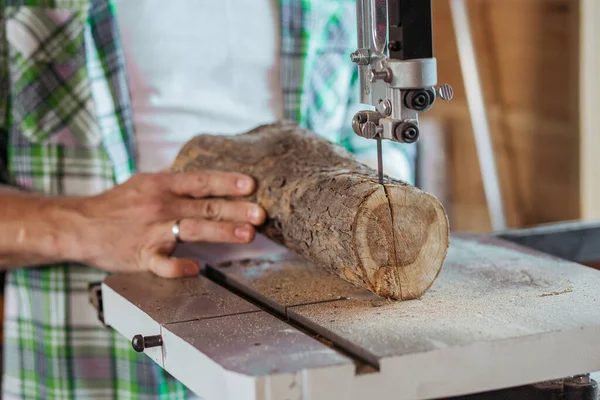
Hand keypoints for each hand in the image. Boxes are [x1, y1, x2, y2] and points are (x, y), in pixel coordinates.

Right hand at [66, 171, 265, 277]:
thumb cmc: (116, 204)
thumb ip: (173, 180)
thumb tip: (202, 174)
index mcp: (161, 185)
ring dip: (221, 232)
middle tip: (261, 214)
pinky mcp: (141, 255)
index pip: (200, 181)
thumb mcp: (143, 182)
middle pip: (204, 206)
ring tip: (247, 235)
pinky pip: (162, 263)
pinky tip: (195, 268)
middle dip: (235, 209)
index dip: (226, 182)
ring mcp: (151, 231)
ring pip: (192, 230)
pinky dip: (177, 266)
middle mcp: (159, 205)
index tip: (250, 184)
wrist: (79, 225)